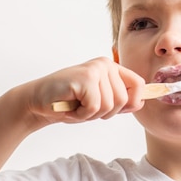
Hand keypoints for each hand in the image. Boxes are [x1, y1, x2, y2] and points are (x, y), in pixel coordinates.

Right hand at [26, 57, 145, 123]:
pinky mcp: (84, 78)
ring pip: (110, 106)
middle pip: (124, 100)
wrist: (38, 102)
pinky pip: (94, 107)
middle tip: (86, 109)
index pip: (139, 85)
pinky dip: (81, 115)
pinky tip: (70, 108)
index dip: (133, 103)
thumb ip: (120, 100)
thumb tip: (142, 102)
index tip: (117, 110)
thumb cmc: (69, 103)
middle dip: (105, 113)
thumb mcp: (100, 101)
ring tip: (77, 107)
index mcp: (112, 67)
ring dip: (91, 115)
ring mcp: (95, 69)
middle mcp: (105, 64)